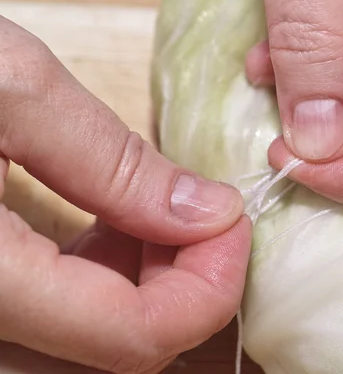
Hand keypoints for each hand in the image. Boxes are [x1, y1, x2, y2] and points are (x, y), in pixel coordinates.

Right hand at [0, 17, 249, 373]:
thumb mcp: (5, 86)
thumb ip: (112, 162)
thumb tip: (208, 212)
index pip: (134, 336)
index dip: (210, 286)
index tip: (231, 219)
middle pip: (117, 353)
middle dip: (183, 287)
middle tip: (199, 214)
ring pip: (87, 346)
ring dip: (145, 285)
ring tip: (152, 211)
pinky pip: (53, 322)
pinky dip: (102, 282)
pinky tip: (109, 223)